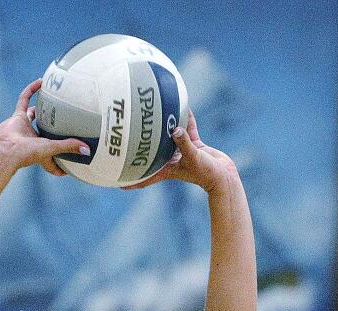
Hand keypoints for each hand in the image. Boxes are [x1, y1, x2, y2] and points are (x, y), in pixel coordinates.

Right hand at [0, 79, 89, 175]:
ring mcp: (25, 127)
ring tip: (54, 96)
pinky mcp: (17, 116)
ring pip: (35, 114)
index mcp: (42, 151)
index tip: (72, 162)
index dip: (61, 162)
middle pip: (46, 133)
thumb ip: (69, 147)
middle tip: (67, 119)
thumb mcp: (52, 148)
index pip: (53, 160)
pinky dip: (31, 90)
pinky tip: (41, 81)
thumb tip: (87, 150)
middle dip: (54, 128)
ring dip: (42, 106)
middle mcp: (33, 139)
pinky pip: (24, 100)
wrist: (5, 148)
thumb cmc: (27, 153)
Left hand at [121, 111, 237, 192]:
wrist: (224, 176)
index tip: (114, 177)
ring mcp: (182, 152)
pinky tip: (181, 106)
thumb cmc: (207, 173)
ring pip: (169, 137)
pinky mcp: (194, 145)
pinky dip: (185, 120)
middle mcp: (171, 161)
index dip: (130, 177)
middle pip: (152, 152)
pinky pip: (187, 129)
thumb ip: (184, 143)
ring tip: (153, 113)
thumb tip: (175, 130)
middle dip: (142, 145)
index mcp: (167, 169)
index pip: (144, 175)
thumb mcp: (194, 158)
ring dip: (164, 127)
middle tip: (127, 134)